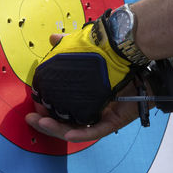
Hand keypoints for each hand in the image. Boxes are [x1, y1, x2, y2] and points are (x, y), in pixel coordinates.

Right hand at [30, 10, 135, 124]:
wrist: (141, 61)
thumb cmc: (118, 60)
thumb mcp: (88, 53)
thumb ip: (70, 47)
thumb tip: (52, 38)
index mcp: (85, 97)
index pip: (61, 107)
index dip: (46, 107)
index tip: (32, 103)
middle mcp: (92, 110)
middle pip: (65, 121)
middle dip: (46, 122)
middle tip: (31, 117)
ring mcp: (102, 117)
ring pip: (76, 129)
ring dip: (57, 129)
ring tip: (42, 123)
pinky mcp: (113, 122)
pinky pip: (94, 131)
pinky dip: (80, 133)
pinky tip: (67, 133)